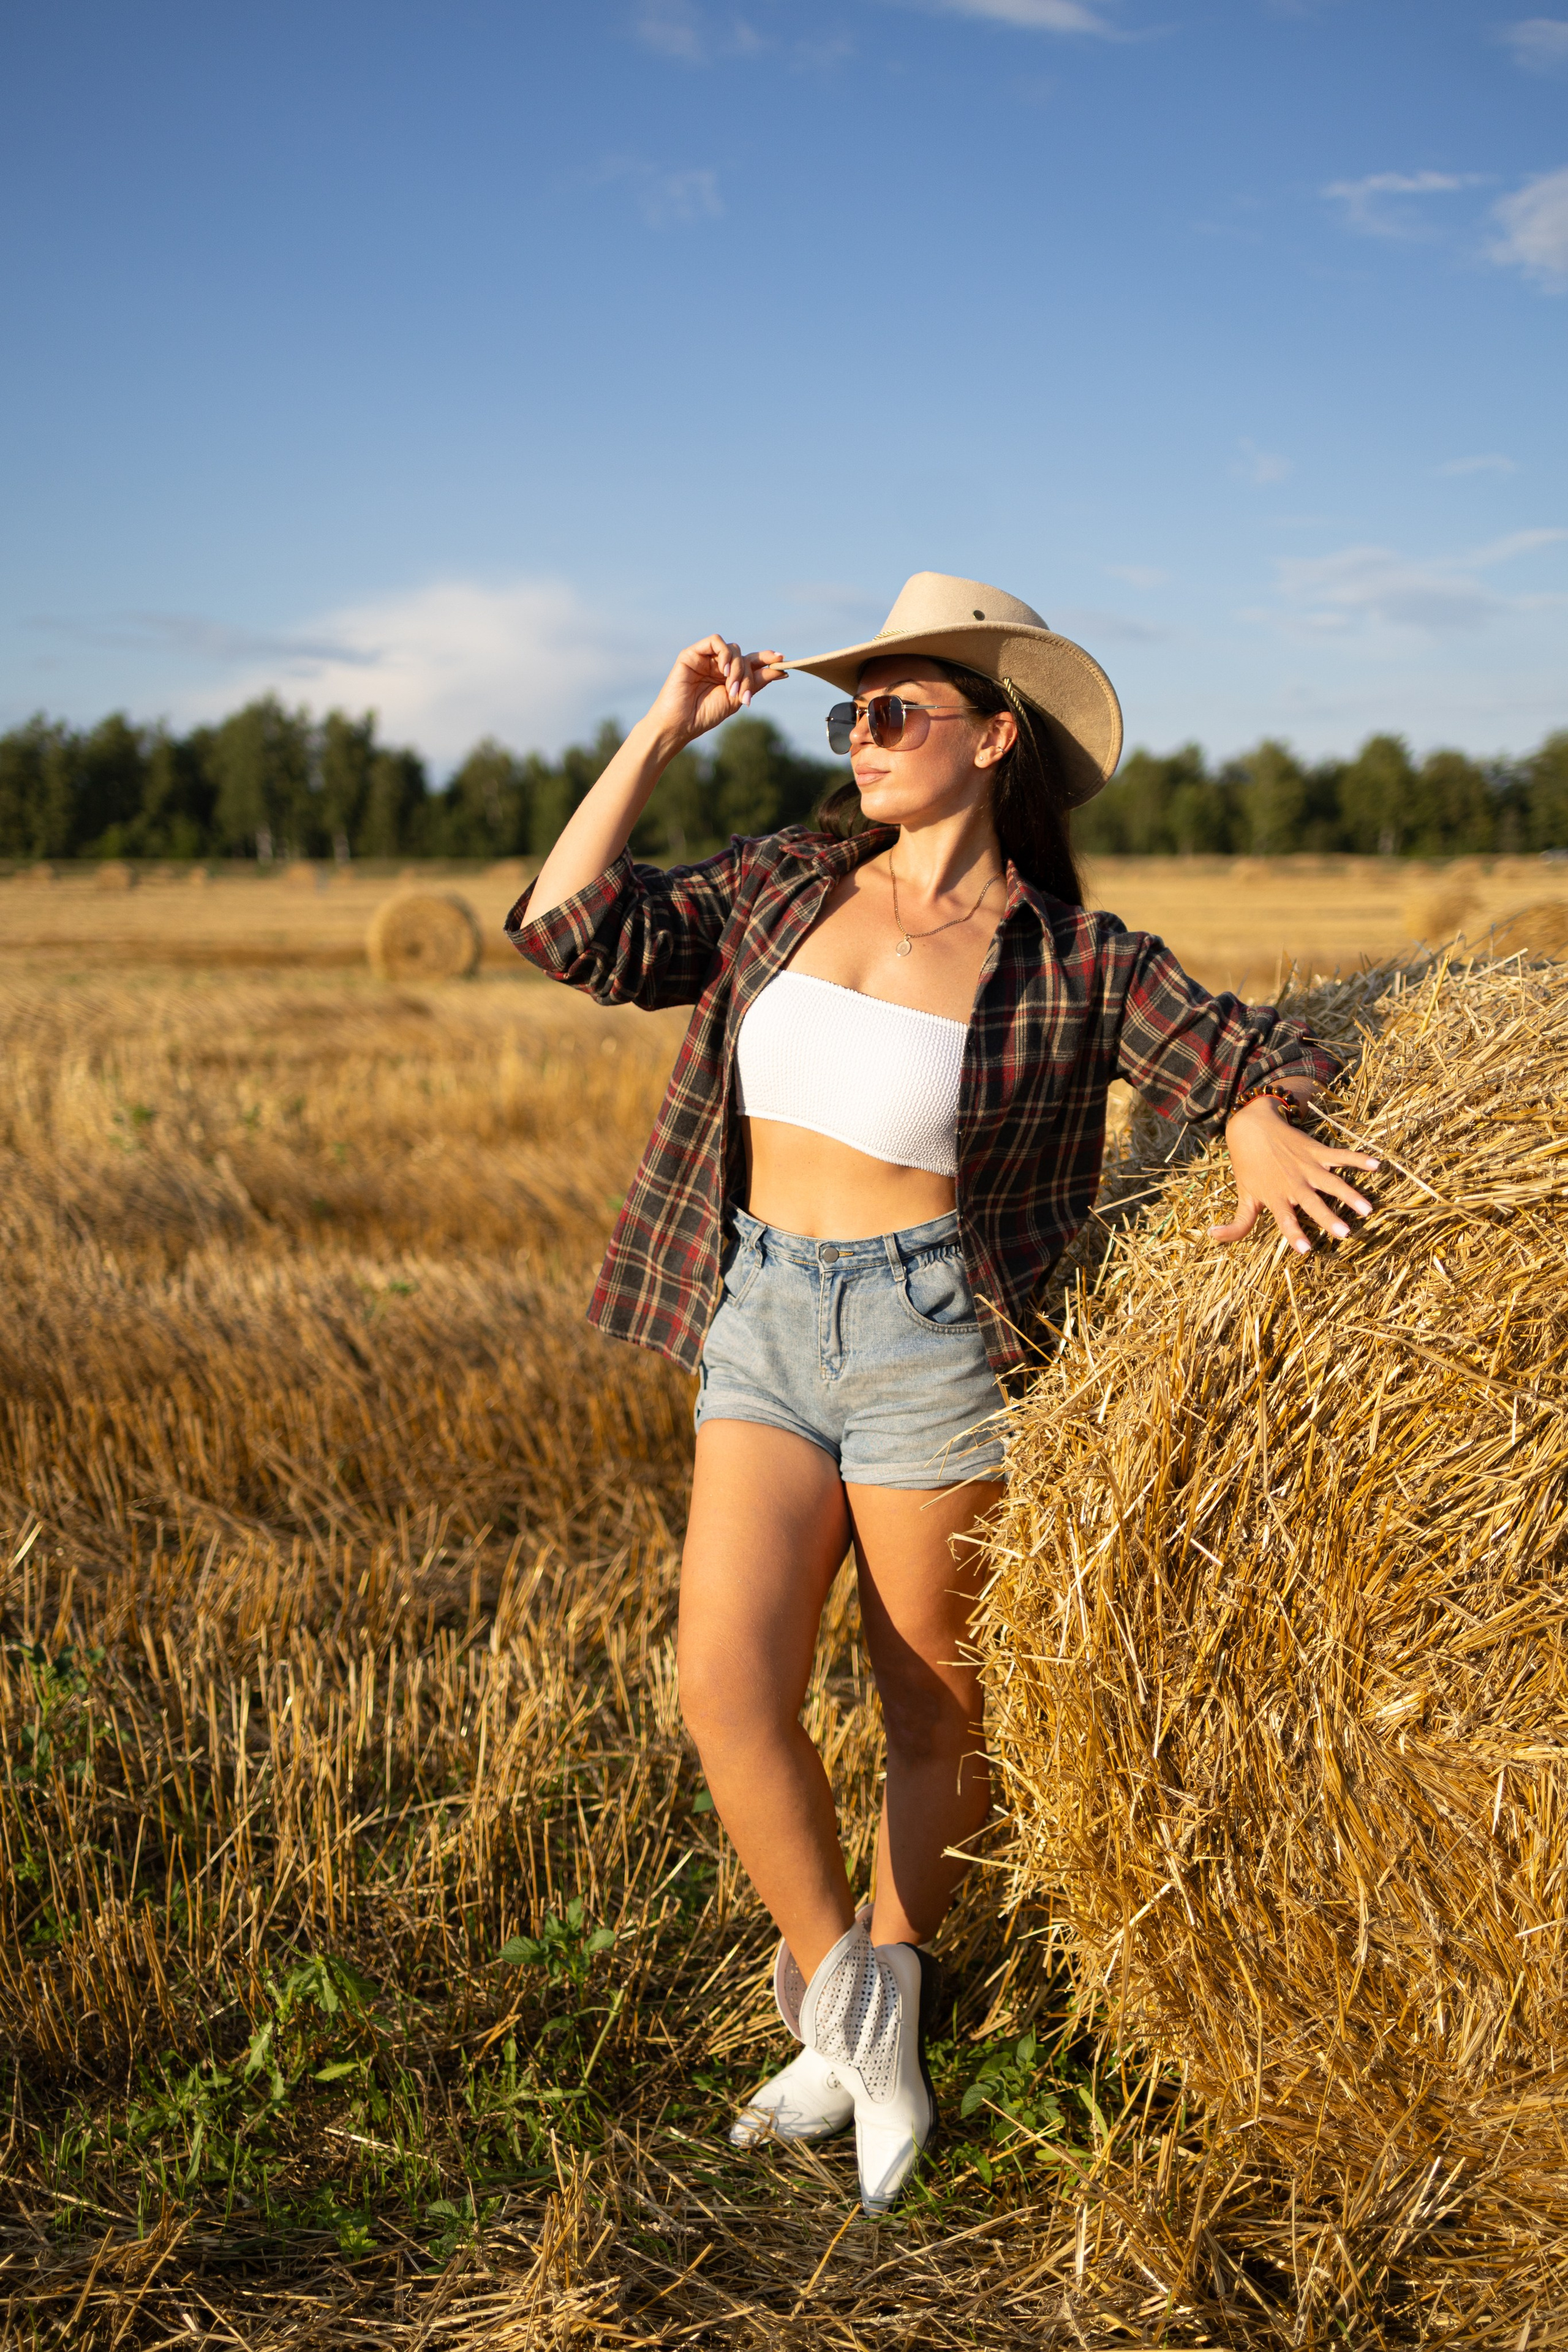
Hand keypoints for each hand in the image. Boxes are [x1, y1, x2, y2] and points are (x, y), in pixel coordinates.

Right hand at [647, 636, 786, 749]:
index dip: (767, 658)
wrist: (681, 724)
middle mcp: (718, 665)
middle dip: (748, 675)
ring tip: (731, 688)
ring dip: (737, 668)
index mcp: (729, 676)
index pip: (751, 661)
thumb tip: (781, 670)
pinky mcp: (692, 654)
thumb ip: (756, 683)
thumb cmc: (705, 715)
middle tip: (744, 695)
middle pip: (743, 657)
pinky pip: (715, 641)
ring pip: (732, 649)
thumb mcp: (736, 699)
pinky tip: (724, 671)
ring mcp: (705, 658)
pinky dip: (724, 654)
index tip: (783, 660)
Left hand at [1211, 1095, 1379, 1255]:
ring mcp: (1307, 1167)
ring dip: (1350, 1194)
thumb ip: (1238, 1223)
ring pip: (1332, 1182)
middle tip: (1345, 1232)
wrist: (1252, 1127)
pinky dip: (1359, 1159)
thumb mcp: (1244, 1196)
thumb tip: (1212, 1237)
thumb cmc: (1249, 1167)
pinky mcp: (1317, 1151)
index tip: (1306, 1250)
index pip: (1286, 1220)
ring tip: (1368, 1208)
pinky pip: (1341, 1155)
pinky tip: (1377, 1164)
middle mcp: (1293, 1184)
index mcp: (1276, 1197)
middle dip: (1329, 1217)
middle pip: (1313, 1204)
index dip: (1295, 1235)